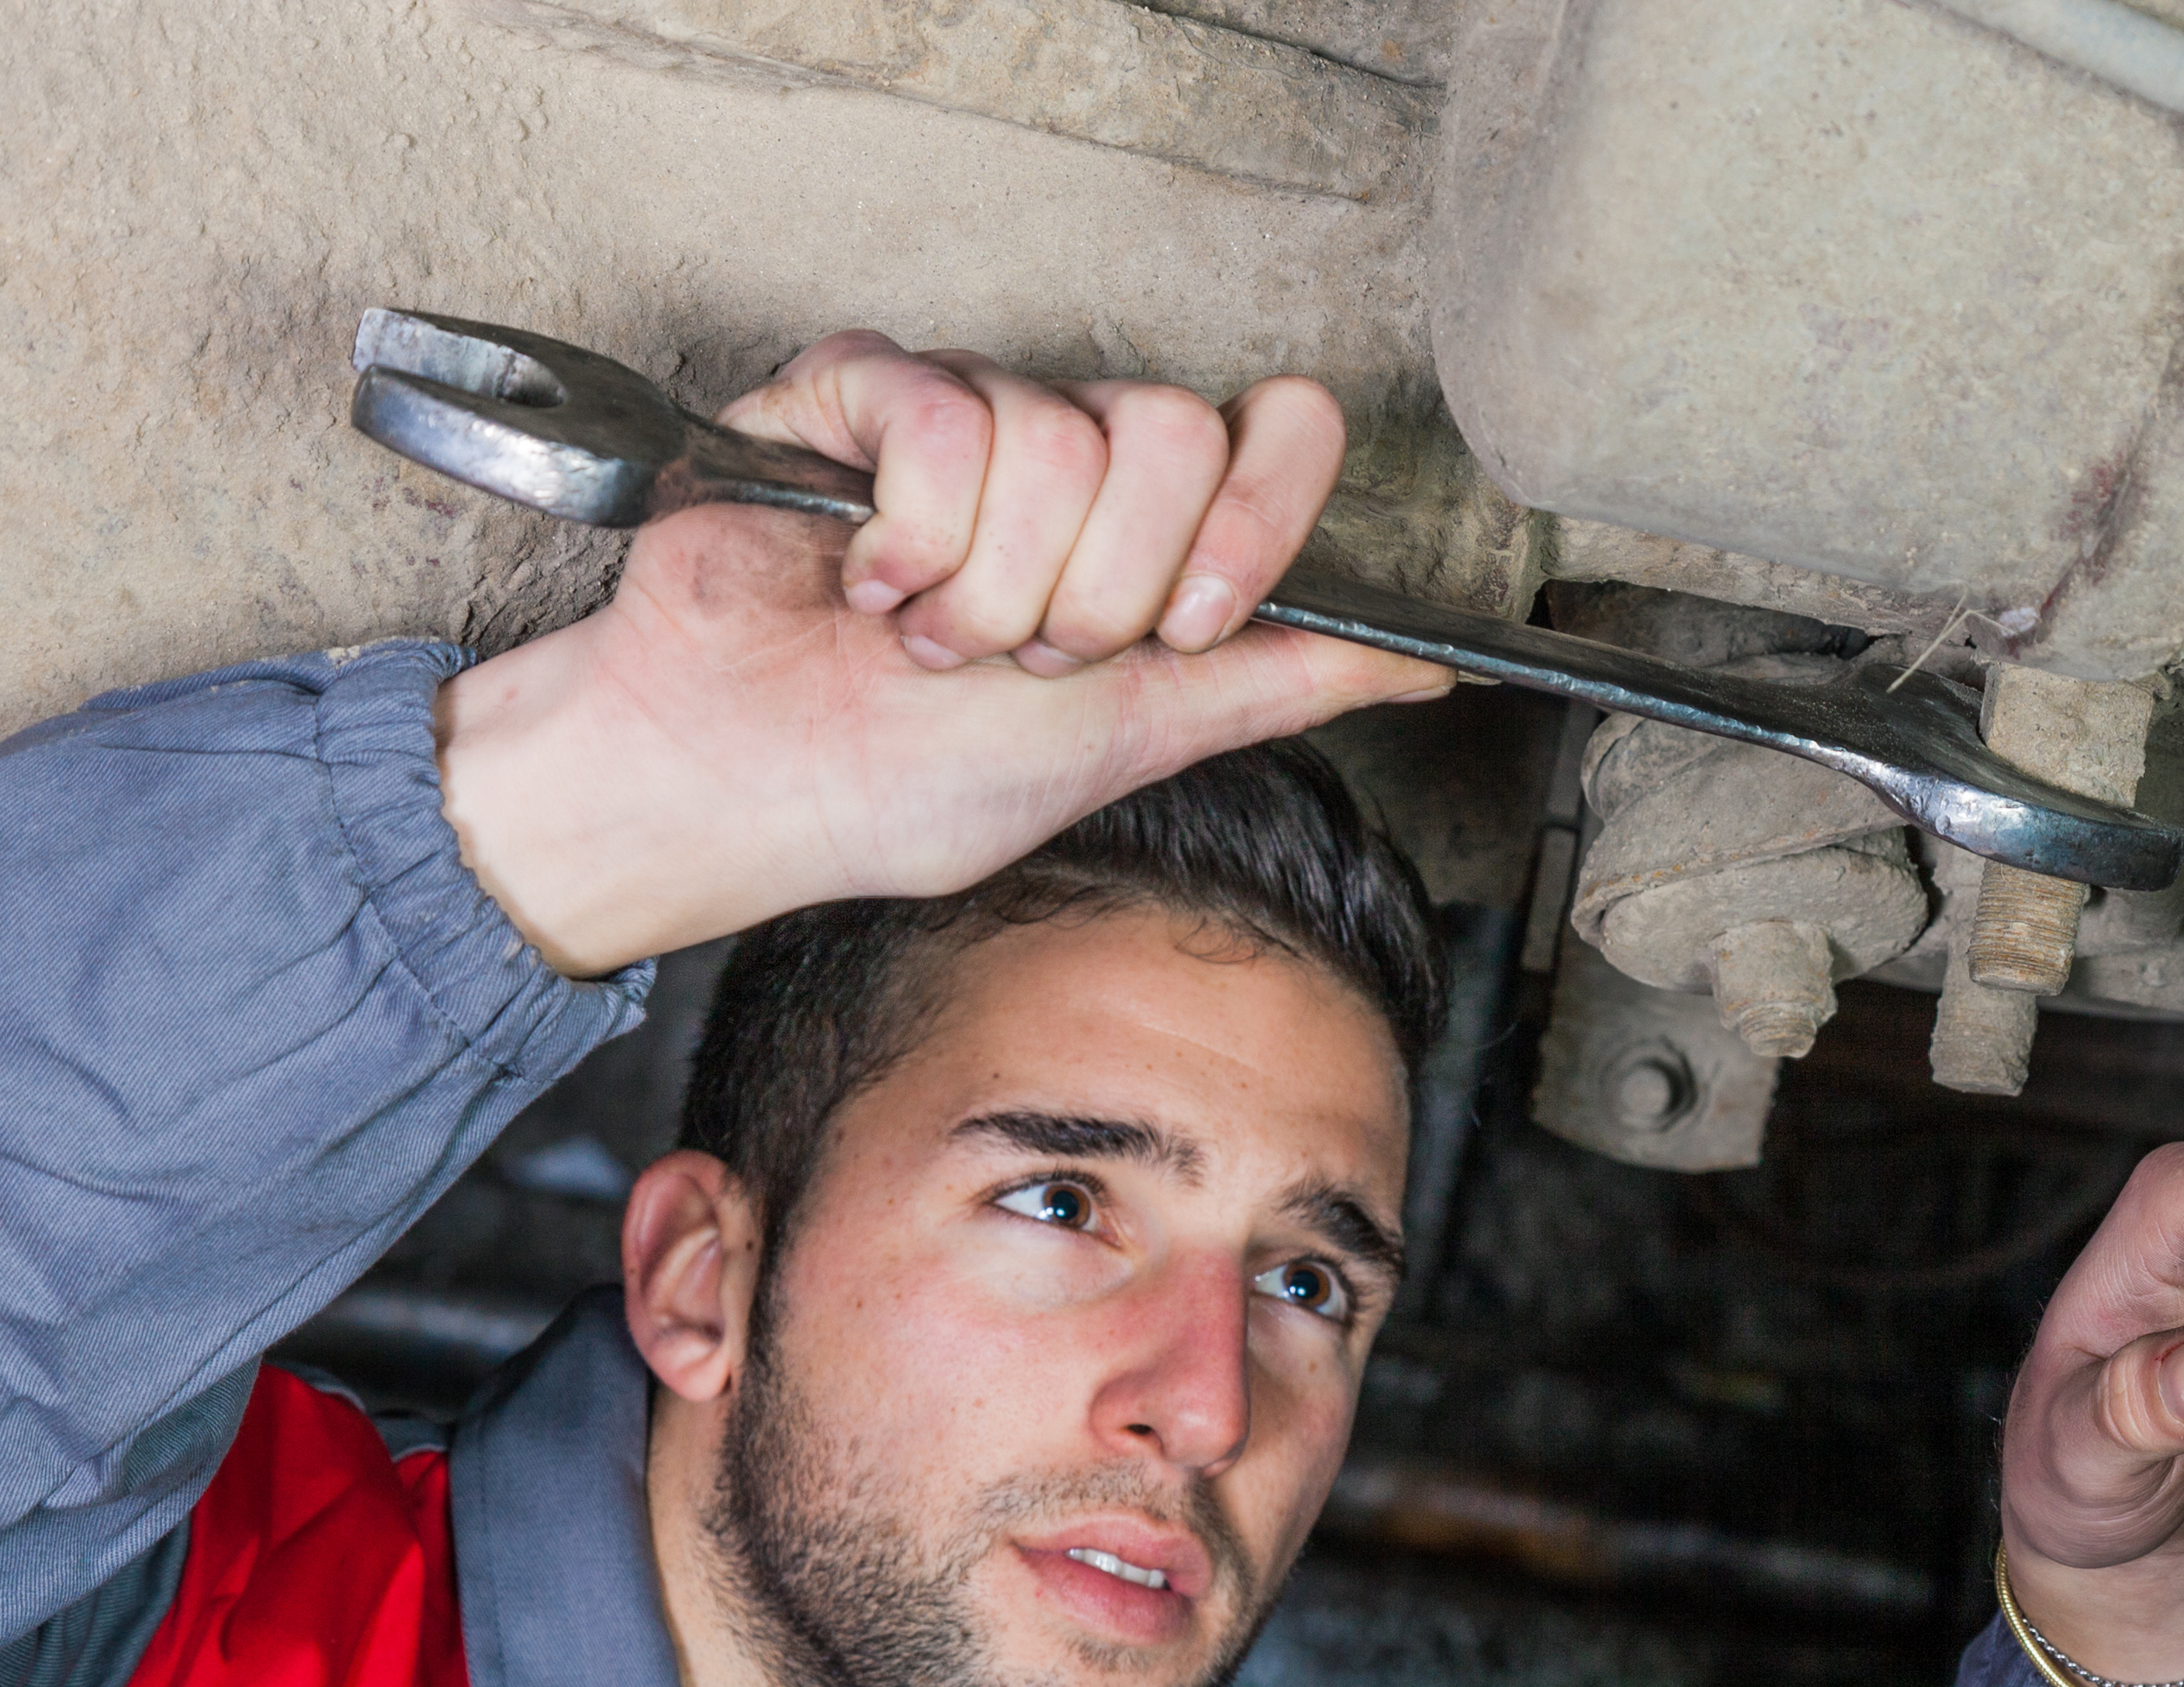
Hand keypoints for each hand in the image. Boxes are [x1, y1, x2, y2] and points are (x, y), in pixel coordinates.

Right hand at [432, 331, 1455, 973]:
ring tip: (931, 642)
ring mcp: (965, 416)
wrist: (752, 795)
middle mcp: (1070, 456)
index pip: (1276, 429)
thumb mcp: (1136, 739)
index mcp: (1148, 529)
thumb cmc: (910, 778)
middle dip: (1105, 587)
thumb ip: (1282, 684)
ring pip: (1059, 434)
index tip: (1193, 624)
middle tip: (1031, 658)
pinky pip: (947, 416)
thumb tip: (1432, 670)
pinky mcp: (858, 393)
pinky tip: (868, 585)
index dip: (1254, 520)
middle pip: (1174, 433)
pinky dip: (915, 535)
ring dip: (996, 586)